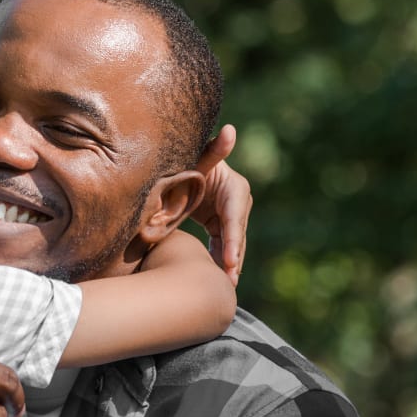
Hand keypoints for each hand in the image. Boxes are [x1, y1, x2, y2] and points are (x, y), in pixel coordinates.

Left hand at [190, 124, 250, 285]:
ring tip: (226, 287)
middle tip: (229, 281)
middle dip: (234, 258)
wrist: (177, 166)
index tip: (231, 261)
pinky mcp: (222, 221)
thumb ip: (212, 151)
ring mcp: (232, 212)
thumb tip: (231, 130)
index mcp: (234, 187)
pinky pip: (224, 244)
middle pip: (236, 233)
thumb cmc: (185, 163)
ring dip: (230, 264)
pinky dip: (222, 259)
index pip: (235, 218)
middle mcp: (238, 200)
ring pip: (233, 242)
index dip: (233, 241)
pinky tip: (219, 279)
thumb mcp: (196, 160)